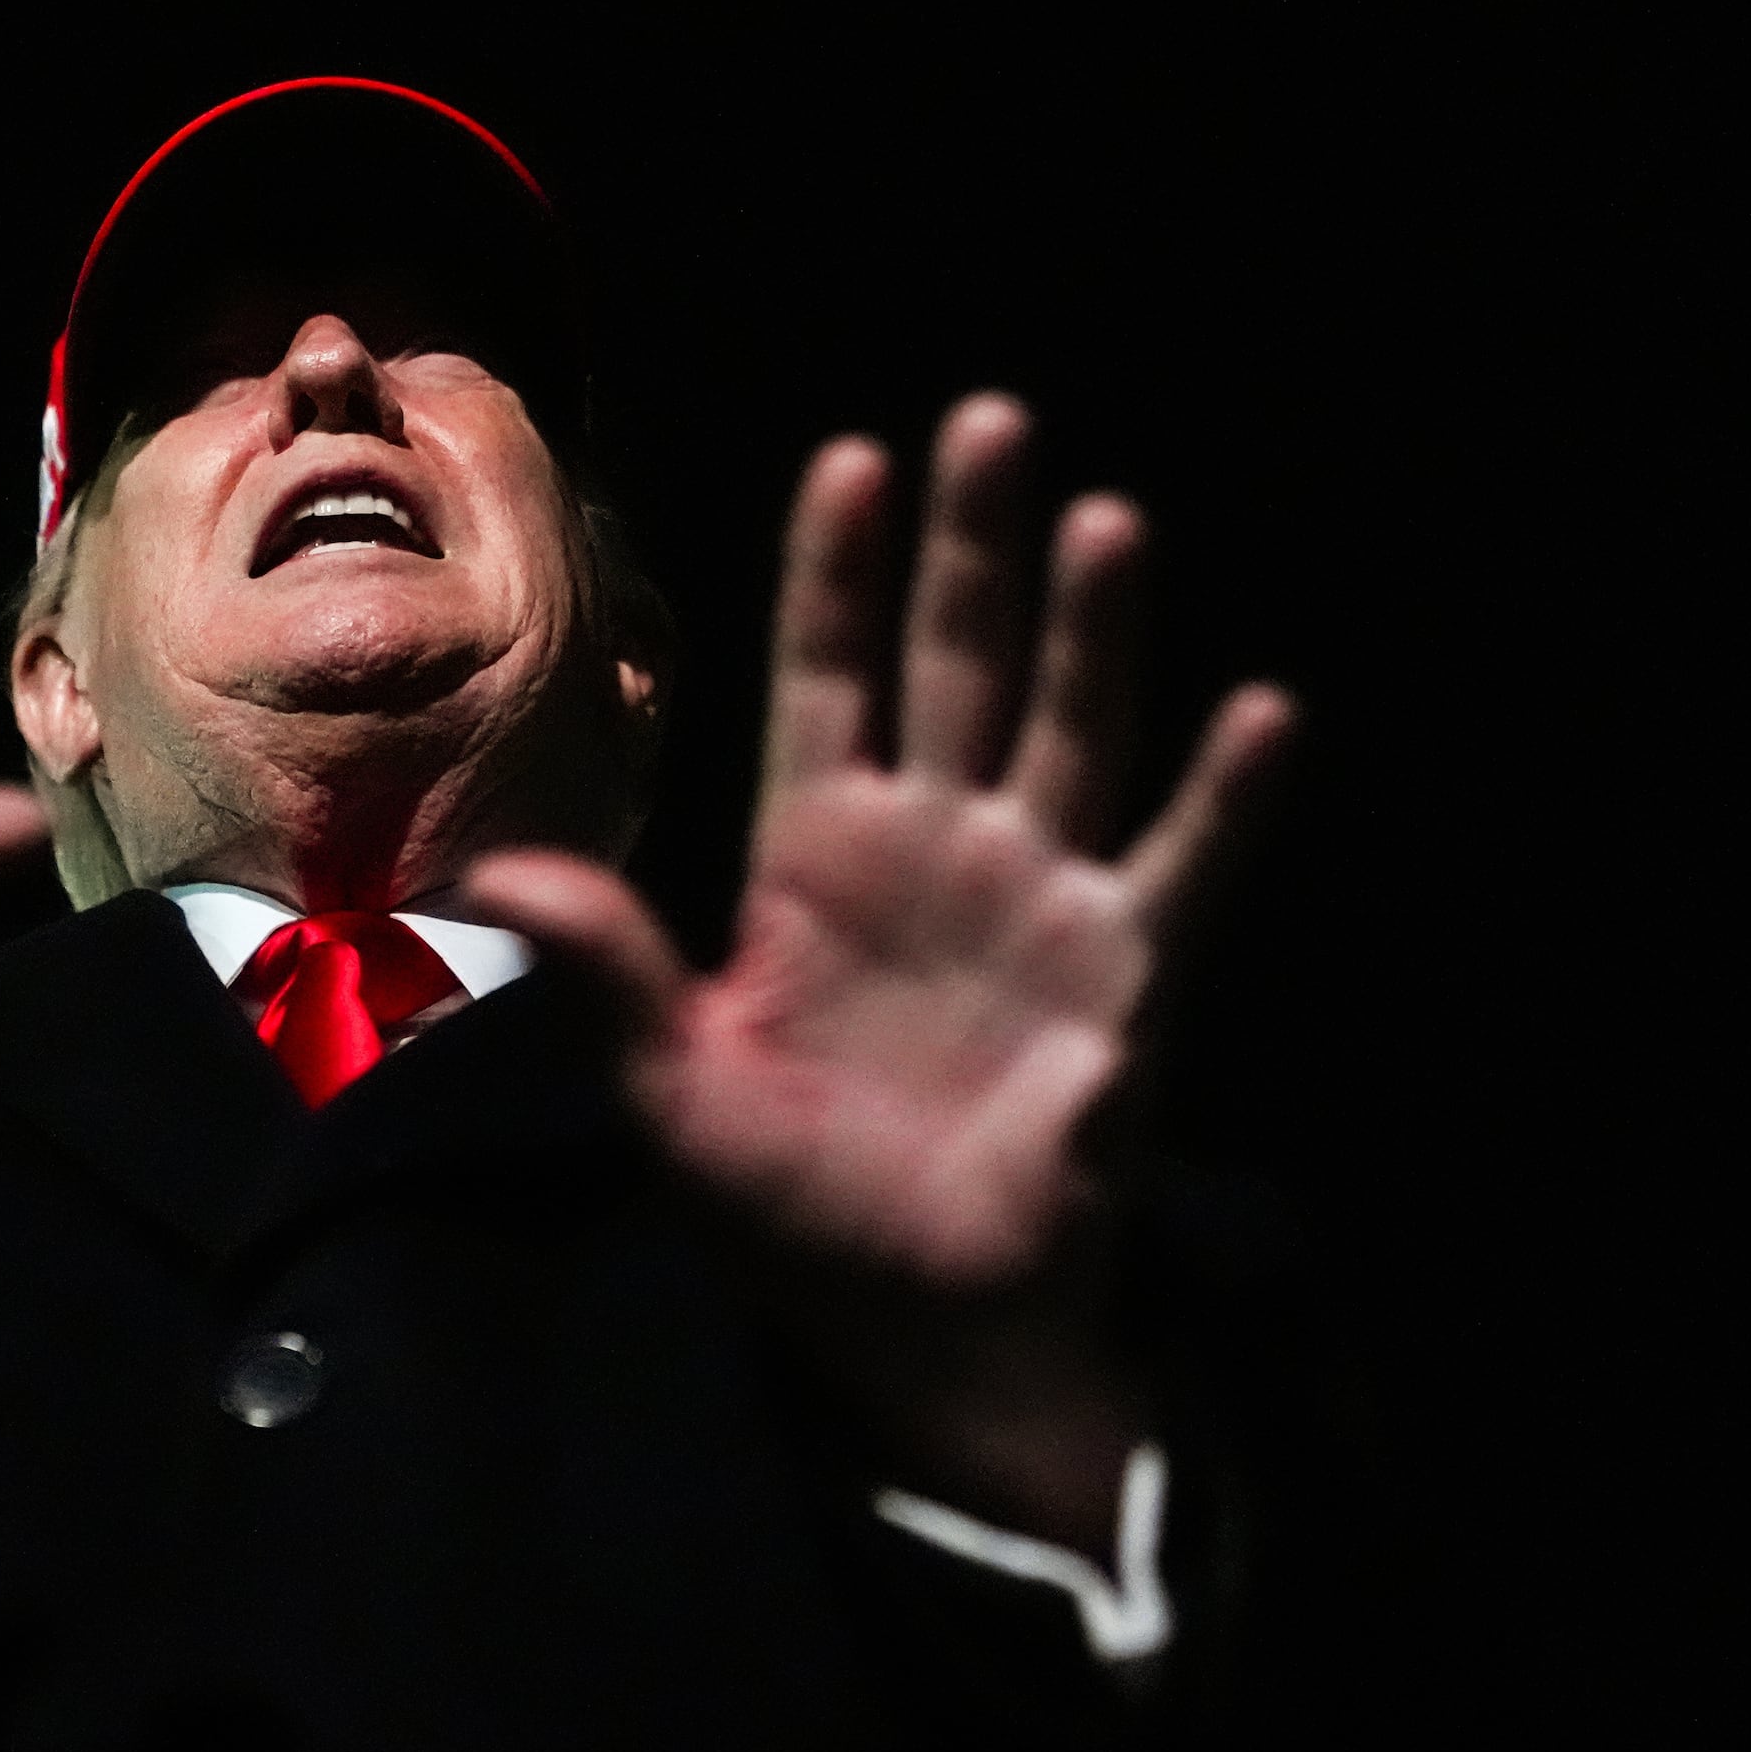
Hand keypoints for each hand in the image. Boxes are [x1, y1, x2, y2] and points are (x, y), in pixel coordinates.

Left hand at [472, 395, 1288, 1534]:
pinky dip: (1222, 797)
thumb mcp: (671, 1090)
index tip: (853, 458)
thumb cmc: (789, 1214)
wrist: (912, 1329)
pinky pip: (1182, 870)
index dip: (838, 577)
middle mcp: (936, 852)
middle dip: (971, 551)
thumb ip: (609, 969)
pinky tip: (1258, 712)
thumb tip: (492, 872)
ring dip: (1090, 631)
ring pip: (1070, 734)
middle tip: (991, 421)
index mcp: (816, 861)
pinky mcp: (1125, 980)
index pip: (828, 682)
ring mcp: (1038, 903)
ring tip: (1103, 519)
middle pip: (956, 668)